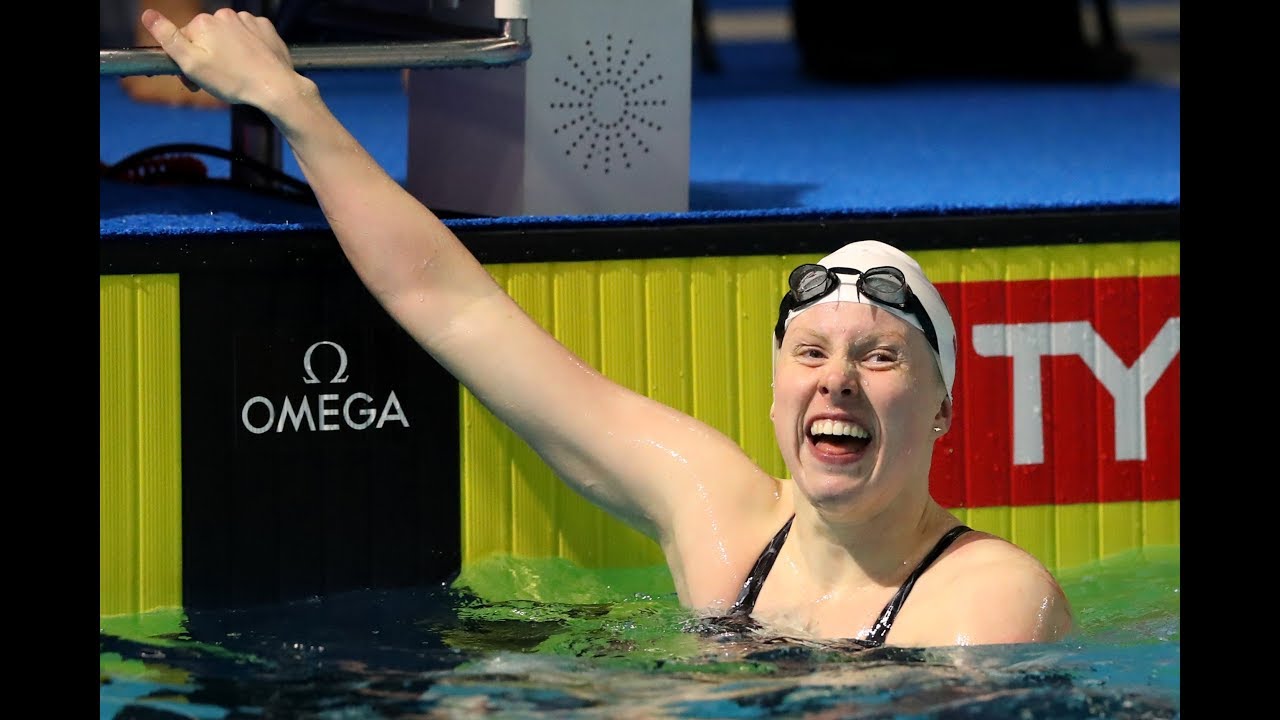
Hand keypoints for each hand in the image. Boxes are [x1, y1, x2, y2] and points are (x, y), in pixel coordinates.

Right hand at [140, 7, 299, 111]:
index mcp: (204, 23)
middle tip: (218, 80)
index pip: (185, 39)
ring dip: (229, 52)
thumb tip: (148, 14)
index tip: (196, 79)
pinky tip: (252, 64)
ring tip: (238, 73)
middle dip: (208, 56)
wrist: (276, 87)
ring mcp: (248, 20)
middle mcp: (225, 15)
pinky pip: (250, 36)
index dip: (188, 61)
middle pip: (207, 36)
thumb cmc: (233, 80)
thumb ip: (168, 38)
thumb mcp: (192, 64)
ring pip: (229, 36)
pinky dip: (248, 48)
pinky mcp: (265, 28)